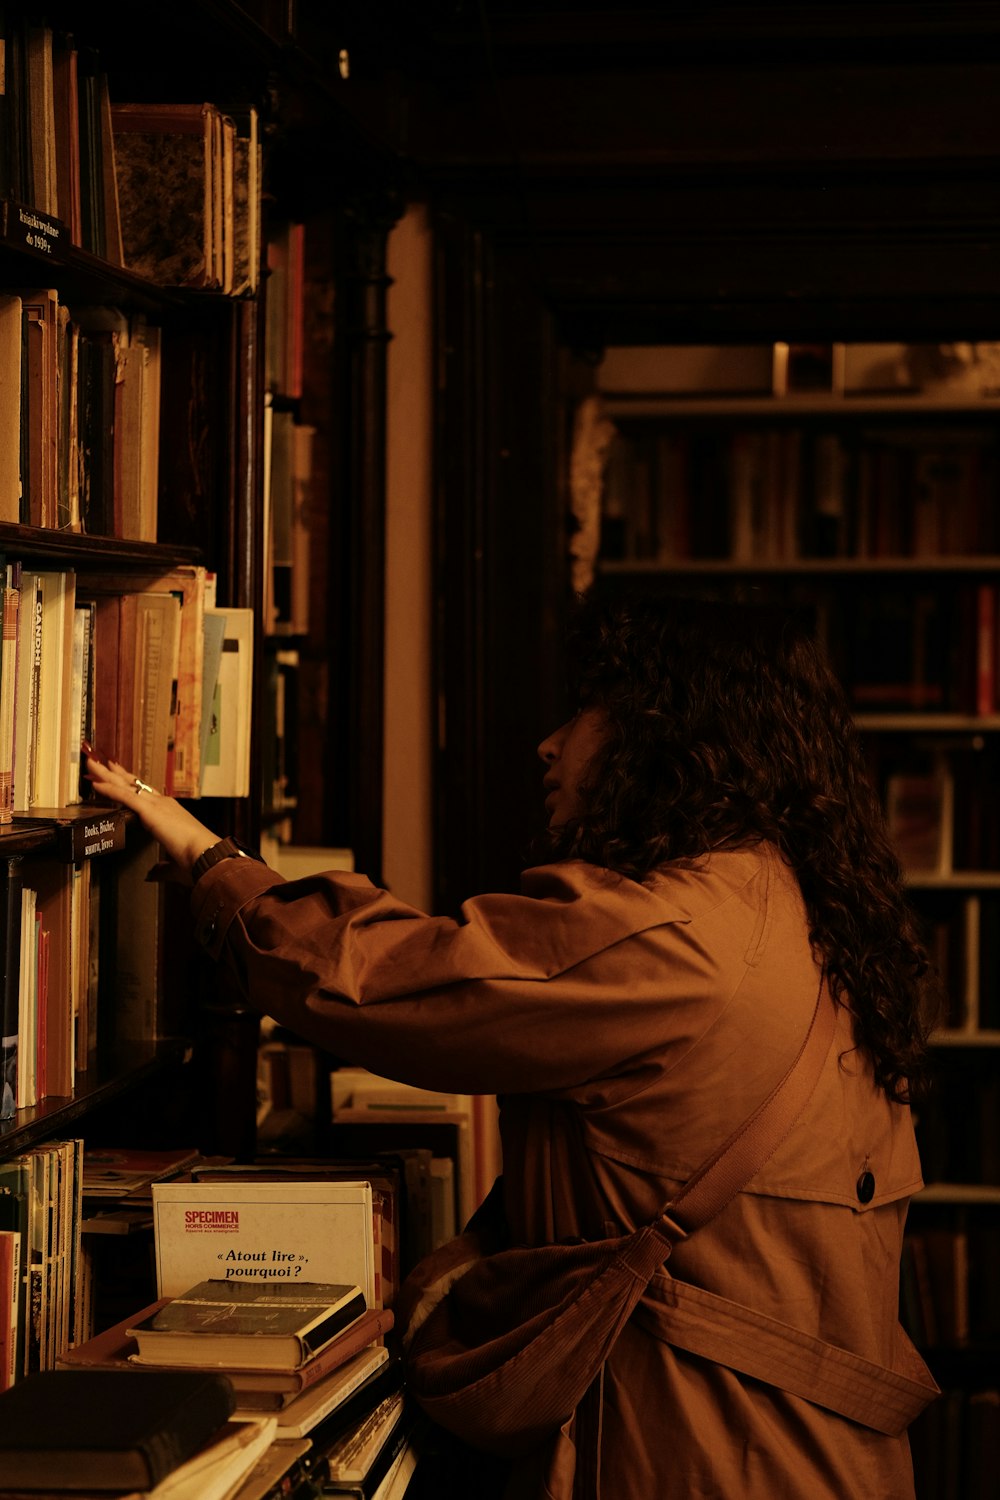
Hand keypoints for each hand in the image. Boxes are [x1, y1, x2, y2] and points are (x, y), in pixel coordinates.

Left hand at [82, 749, 220, 884]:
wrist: (207, 855)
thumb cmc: (197, 861)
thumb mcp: (174, 865)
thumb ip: (162, 868)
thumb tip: (152, 874)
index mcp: (170, 813)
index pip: (146, 795)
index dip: (131, 785)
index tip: (119, 776)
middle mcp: (164, 804)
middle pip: (134, 784)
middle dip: (115, 773)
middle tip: (101, 763)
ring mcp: (157, 805)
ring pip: (126, 785)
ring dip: (106, 775)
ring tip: (91, 765)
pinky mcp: (151, 811)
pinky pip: (125, 796)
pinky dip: (109, 789)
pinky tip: (96, 784)